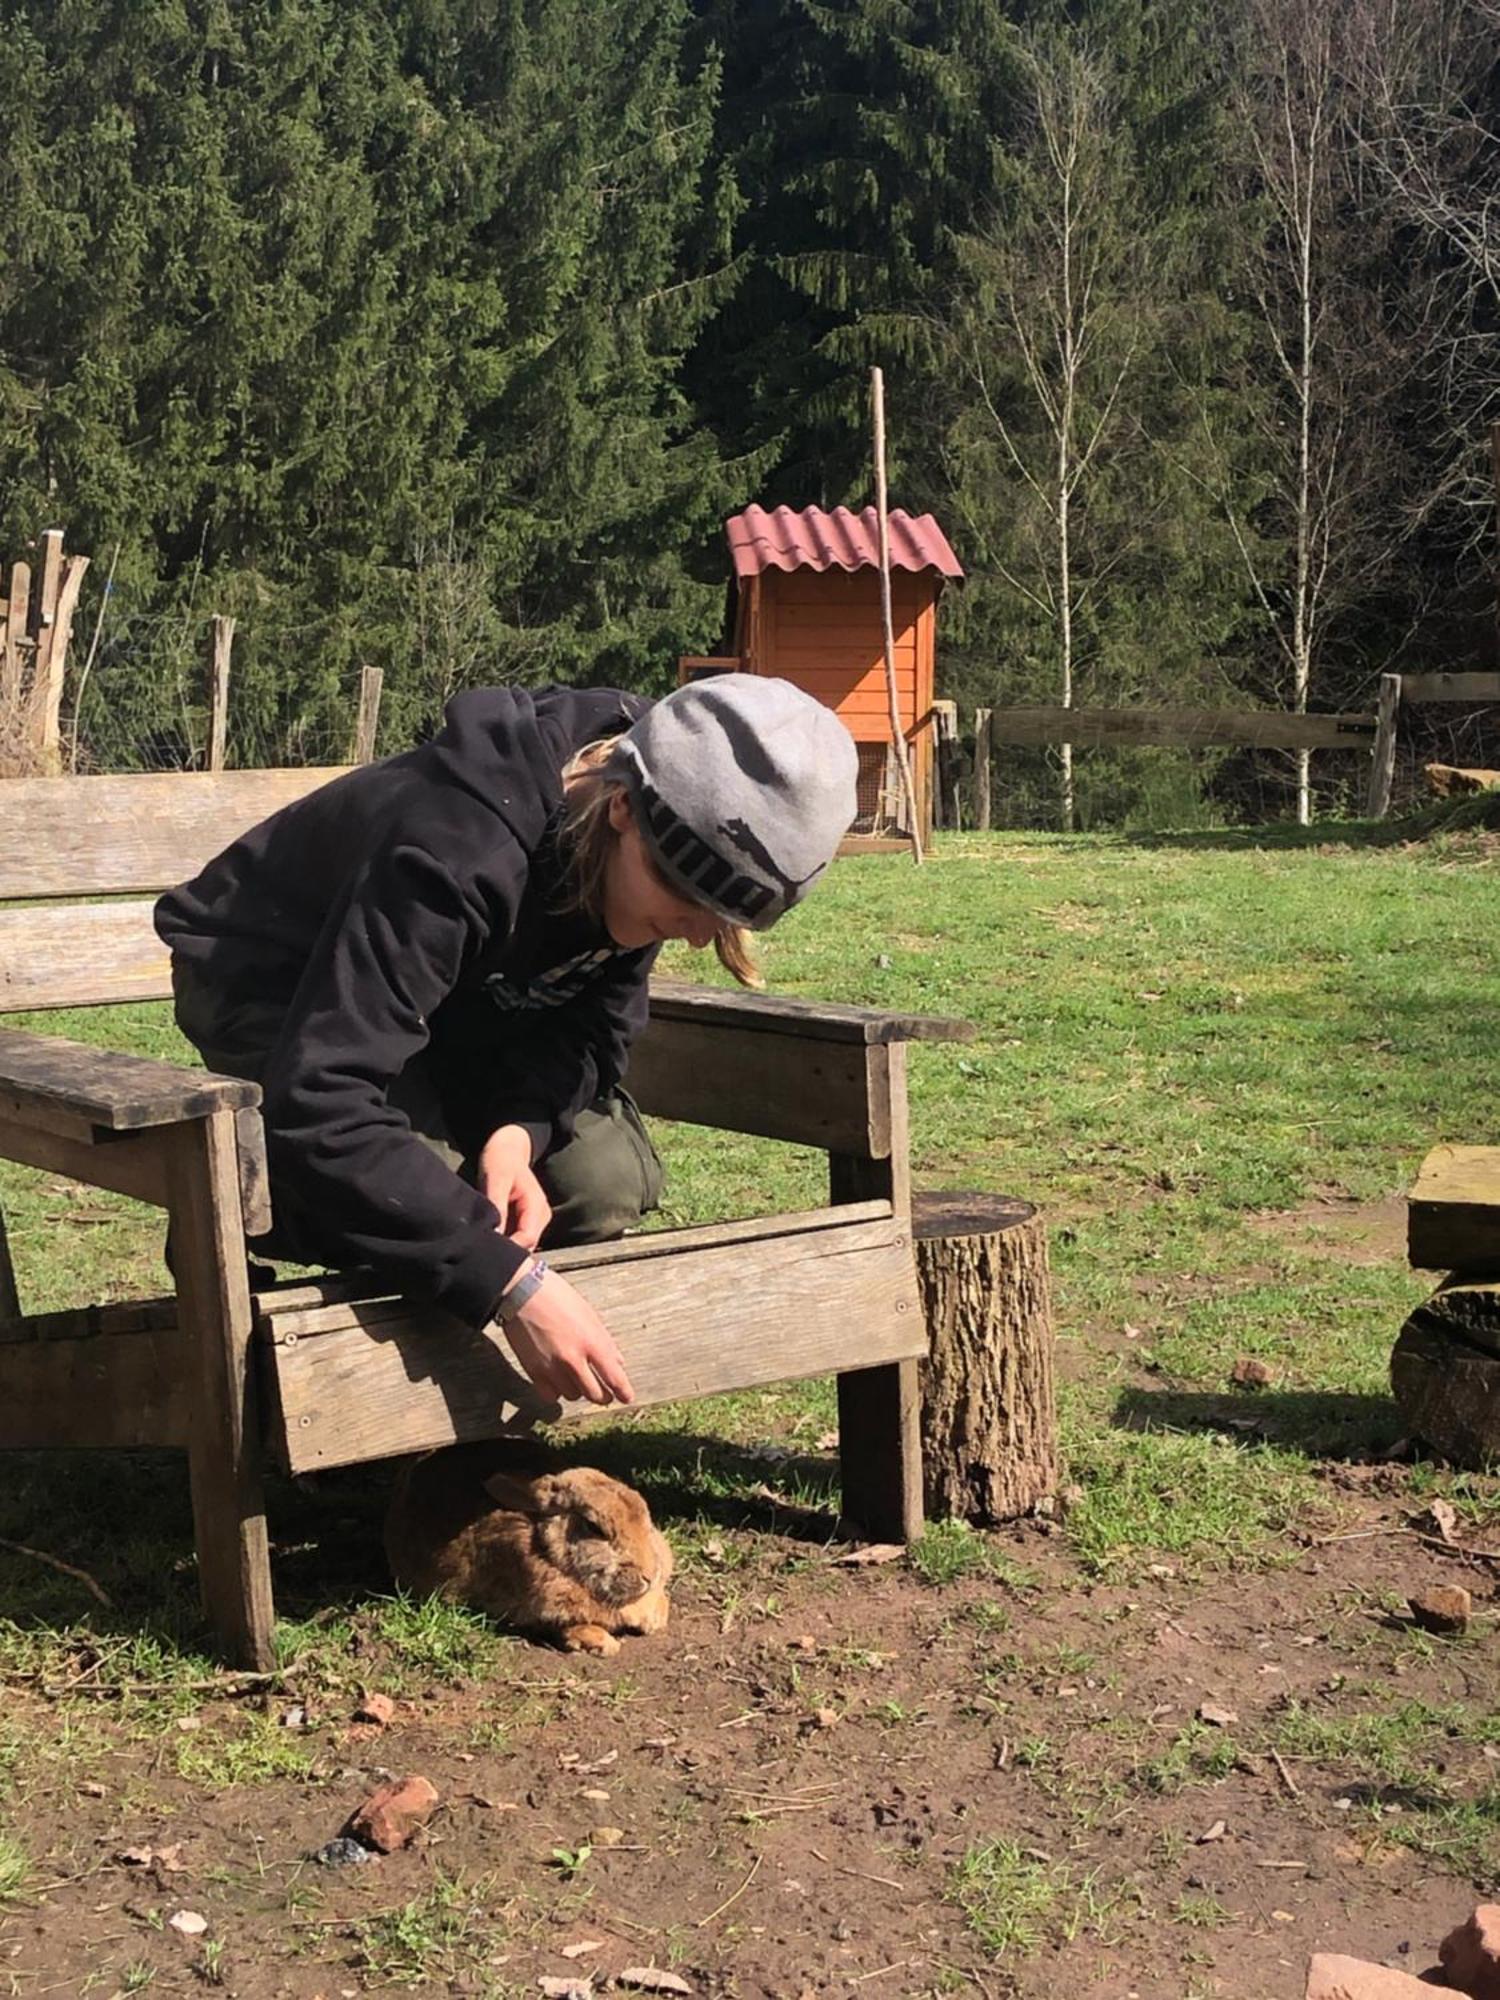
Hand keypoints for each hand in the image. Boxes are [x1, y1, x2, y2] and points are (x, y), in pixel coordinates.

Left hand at [478, 1123, 551, 1250]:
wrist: (507, 1148)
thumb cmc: (501, 1160)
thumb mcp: (496, 1179)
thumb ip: (497, 1205)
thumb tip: (494, 1234)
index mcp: (537, 1205)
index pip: (527, 1238)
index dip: (508, 1249)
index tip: (485, 1250)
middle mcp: (540, 1216)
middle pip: (526, 1246)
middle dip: (506, 1251)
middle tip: (479, 1251)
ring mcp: (534, 1220)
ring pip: (521, 1245)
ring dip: (504, 1247)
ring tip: (482, 1245)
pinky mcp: (524, 1221)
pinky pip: (516, 1238)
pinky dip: (503, 1241)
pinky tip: (488, 1239)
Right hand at [500, 1267, 635, 1407]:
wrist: (522, 1292)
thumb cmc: (559, 1297)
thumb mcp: (590, 1315)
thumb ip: (605, 1342)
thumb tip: (618, 1363)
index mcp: (592, 1342)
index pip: (614, 1378)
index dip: (623, 1392)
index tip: (626, 1398)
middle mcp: (573, 1359)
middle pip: (595, 1394)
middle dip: (603, 1396)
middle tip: (604, 1393)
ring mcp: (552, 1368)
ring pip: (573, 1395)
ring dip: (578, 1390)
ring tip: (577, 1377)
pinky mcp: (533, 1372)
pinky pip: (551, 1396)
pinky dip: (557, 1391)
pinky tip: (558, 1380)